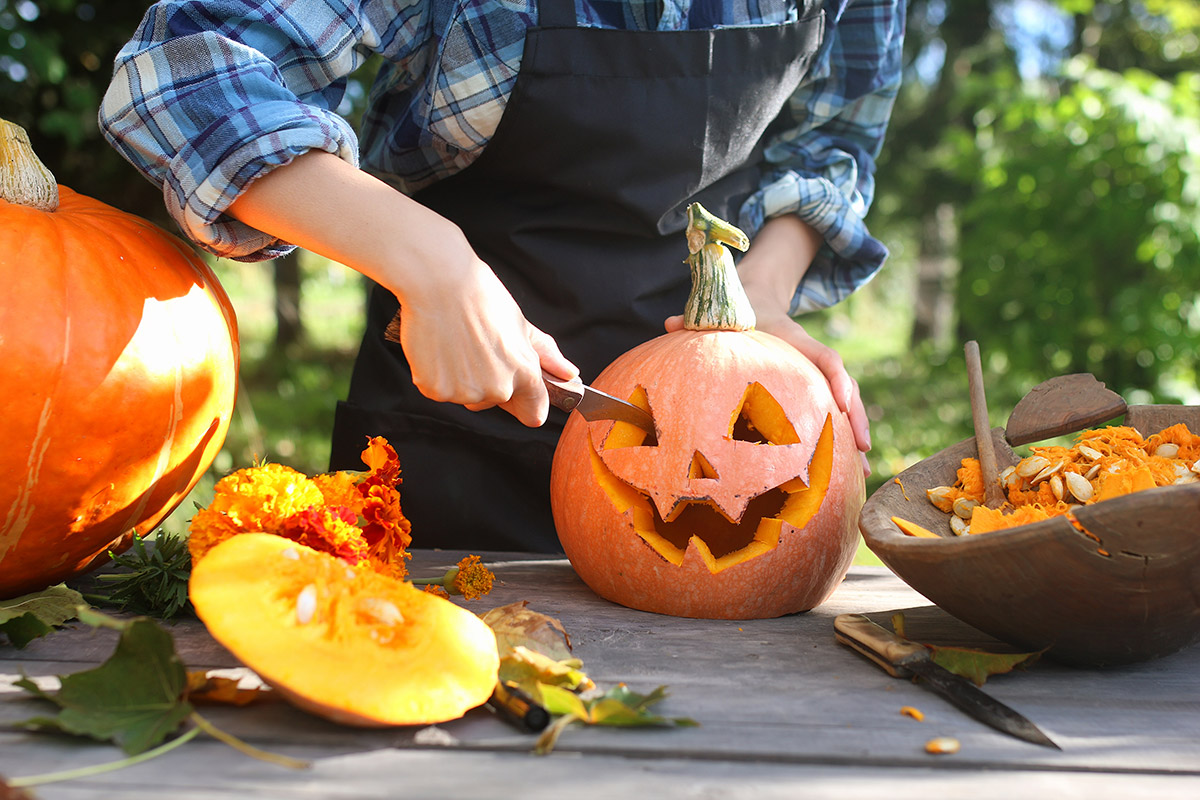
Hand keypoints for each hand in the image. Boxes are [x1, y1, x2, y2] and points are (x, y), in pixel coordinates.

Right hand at [226, 150, 576, 426]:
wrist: (422, 260)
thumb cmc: (471, 283)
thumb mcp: (510, 312)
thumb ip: (539, 349)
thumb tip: (569, 374)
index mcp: (518, 363)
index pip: (536, 407)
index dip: (532, 400)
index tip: (529, 394)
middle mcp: (492, 383)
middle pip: (492, 399)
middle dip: (484, 370)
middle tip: (470, 331)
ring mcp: (460, 387)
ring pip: (460, 392)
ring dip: (455, 366)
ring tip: (449, 327)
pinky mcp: (429, 383)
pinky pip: (435, 387)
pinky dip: (431, 366)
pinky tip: (428, 335)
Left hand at [665, 214, 870, 471]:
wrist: (757, 297)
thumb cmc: (737, 313)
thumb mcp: (719, 315)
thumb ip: (696, 320)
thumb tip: (668, 324)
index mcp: (793, 340)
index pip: (822, 356)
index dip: (833, 376)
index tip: (842, 400)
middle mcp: (810, 357)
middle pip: (843, 386)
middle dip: (855, 417)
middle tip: (863, 449)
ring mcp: (814, 373)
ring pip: (844, 404)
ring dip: (855, 435)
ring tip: (862, 473)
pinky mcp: (813, 387)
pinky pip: (832, 413)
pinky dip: (841, 438)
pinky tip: (844, 470)